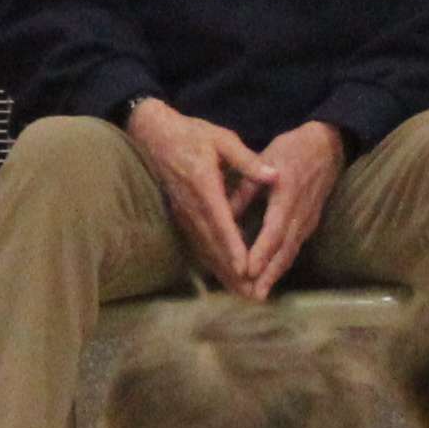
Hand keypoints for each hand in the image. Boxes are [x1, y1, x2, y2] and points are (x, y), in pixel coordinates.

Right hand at [120, 98, 268, 290]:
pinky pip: (196, 242)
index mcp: (204, 185)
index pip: (221, 221)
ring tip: (241, 293)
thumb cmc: (191, 133)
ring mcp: (183, 211)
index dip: (233, 246)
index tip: (245, 268)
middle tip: (250, 294)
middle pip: (212, 243)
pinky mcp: (180, 214)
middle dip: (231, 270)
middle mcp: (191, 204)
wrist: (154, 134)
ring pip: (203, 247)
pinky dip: (210, 261)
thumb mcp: (222, 139)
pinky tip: (222, 275)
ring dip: (221, 271)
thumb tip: (274, 175)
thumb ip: (247, 160)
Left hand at [235, 123, 344, 298]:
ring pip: (291, 252)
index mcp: (287, 196)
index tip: (247, 270)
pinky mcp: (310, 223)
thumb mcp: (264, 160)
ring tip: (260, 293)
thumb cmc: (290, 150)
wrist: (328, 147)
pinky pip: (295, 247)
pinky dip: (282, 264)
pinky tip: (270, 275)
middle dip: (269, 274)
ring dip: (276, 274)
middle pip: (285, 249)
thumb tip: (222, 211)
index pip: (274, 230)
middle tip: (253, 295)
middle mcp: (301, 213)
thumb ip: (244, 187)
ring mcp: (308, 220)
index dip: (261, 252)